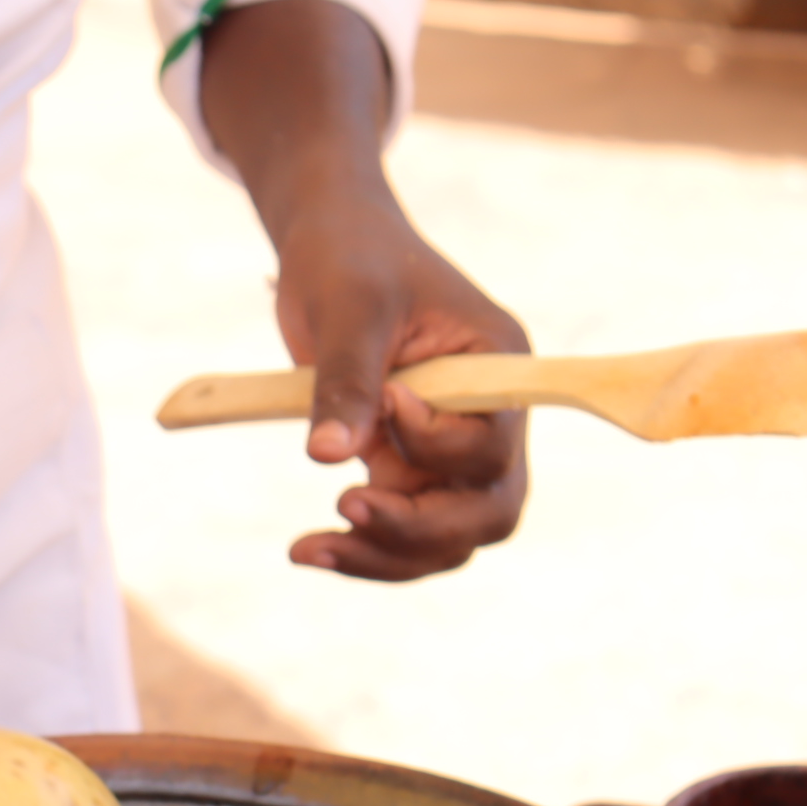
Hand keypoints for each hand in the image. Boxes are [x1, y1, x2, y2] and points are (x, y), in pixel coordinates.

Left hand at [274, 194, 529, 581]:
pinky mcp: (406, 467)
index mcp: (499, 366)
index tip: (385, 405)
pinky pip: (402, 531)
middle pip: (488, 510)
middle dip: (420, 529)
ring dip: (385, 556)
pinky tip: (307, 548)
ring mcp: (448, 449)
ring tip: (308, 549)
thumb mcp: (348, 307)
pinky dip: (362, 548)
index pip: (495, 442)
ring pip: (447, 537)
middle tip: (345, 507)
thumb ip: (346, 379)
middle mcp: (488, 417)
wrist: (329, 249)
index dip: (440, 445)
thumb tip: (330, 456)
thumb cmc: (350, 259)